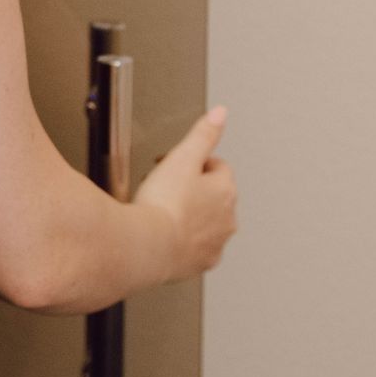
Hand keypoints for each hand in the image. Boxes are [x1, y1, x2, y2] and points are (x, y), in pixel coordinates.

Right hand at [135, 106, 238, 284]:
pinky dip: (185, 241)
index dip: (194, 162)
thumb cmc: (162, 204)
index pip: (218, 166)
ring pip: (207, 222)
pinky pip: (197, 248)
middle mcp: (227, 219)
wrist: (147, 247)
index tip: (173, 164)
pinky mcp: (200, 263)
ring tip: (164, 211)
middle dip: (193, 189)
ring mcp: (215, 243)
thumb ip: (203, 134)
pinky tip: (167, 235)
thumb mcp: (182, 157)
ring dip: (191, 215)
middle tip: (165, 187)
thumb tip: (221, 113)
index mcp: (225, 190)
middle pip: (213, 195)